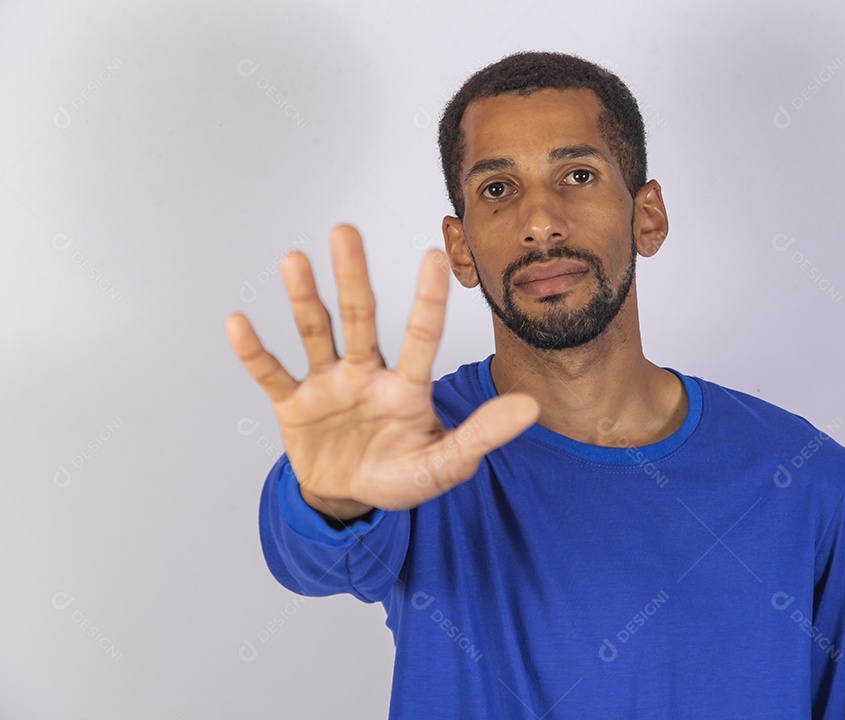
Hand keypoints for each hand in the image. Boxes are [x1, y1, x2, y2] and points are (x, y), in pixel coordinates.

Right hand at [225, 225, 538, 520]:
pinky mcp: (294, 405)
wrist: (350, 498)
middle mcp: (366, 374)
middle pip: (360, 317)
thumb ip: (482, 435)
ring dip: (304, 299)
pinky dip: (255, 353)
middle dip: (354, 276)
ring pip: (317, 333)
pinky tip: (240, 324)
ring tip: (294, 259)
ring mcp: (328, 385)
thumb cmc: (400, 476)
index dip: (427, 299)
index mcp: (406, 387)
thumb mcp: (443, 463)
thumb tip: (531, 408)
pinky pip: (272, 374)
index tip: (434, 254)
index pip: (420, 336)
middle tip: (346, 230)